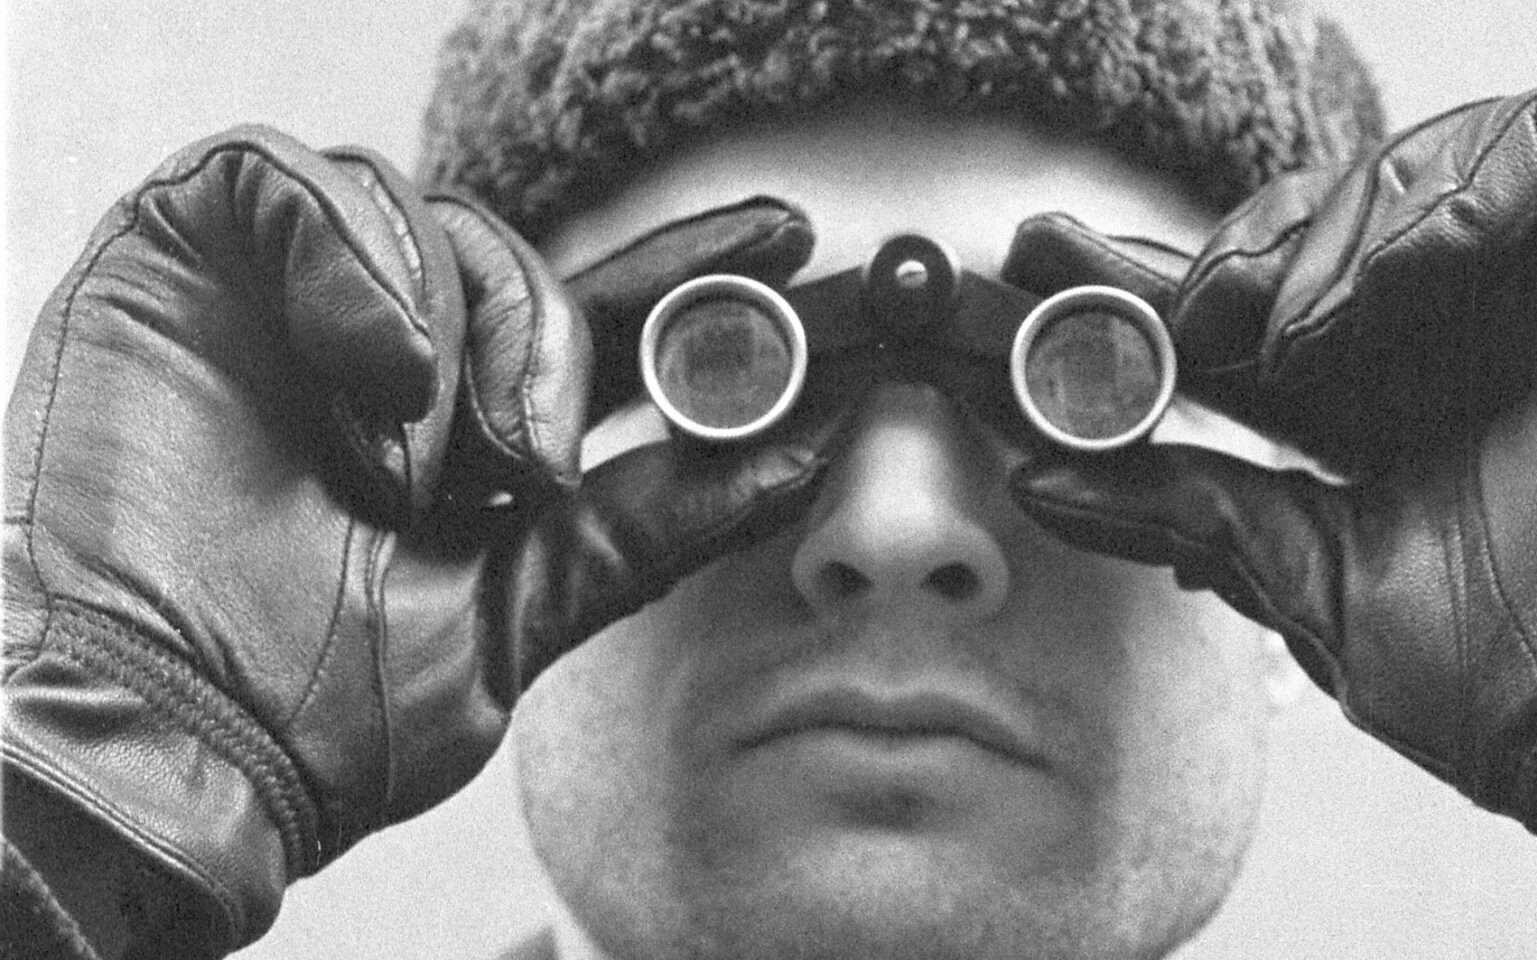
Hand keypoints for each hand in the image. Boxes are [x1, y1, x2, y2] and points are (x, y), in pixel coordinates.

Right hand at [2, 129, 829, 953]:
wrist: (166, 743)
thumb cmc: (326, 710)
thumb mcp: (523, 609)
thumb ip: (653, 526)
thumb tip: (801, 454)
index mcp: (468, 431)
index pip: (600, 327)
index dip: (694, 276)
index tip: (793, 247)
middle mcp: (386, 357)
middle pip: (521, 261)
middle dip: (557, 340)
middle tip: (536, 454)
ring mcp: (287, 303)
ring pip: (427, 214)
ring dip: (452, 328)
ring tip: (412, 460)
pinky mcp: (187, 255)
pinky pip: (295, 181)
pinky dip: (350, 257)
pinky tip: (368, 368)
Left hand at [1011, 80, 1536, 851]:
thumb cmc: (1509, 677)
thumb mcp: (1312, 580)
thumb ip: (1186, 506)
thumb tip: (1038, 477)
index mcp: (1376, 407)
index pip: (1242, 320)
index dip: (1139, 284)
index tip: (1036, 266)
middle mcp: (1450, 332)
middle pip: (1304, 229)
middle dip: (1213, 256)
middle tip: (1165, 306)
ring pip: (1394, 174)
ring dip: (1321, 241)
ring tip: (1295, 334)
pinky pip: (1536, 133)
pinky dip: (1460, 189)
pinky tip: (1421, 275)